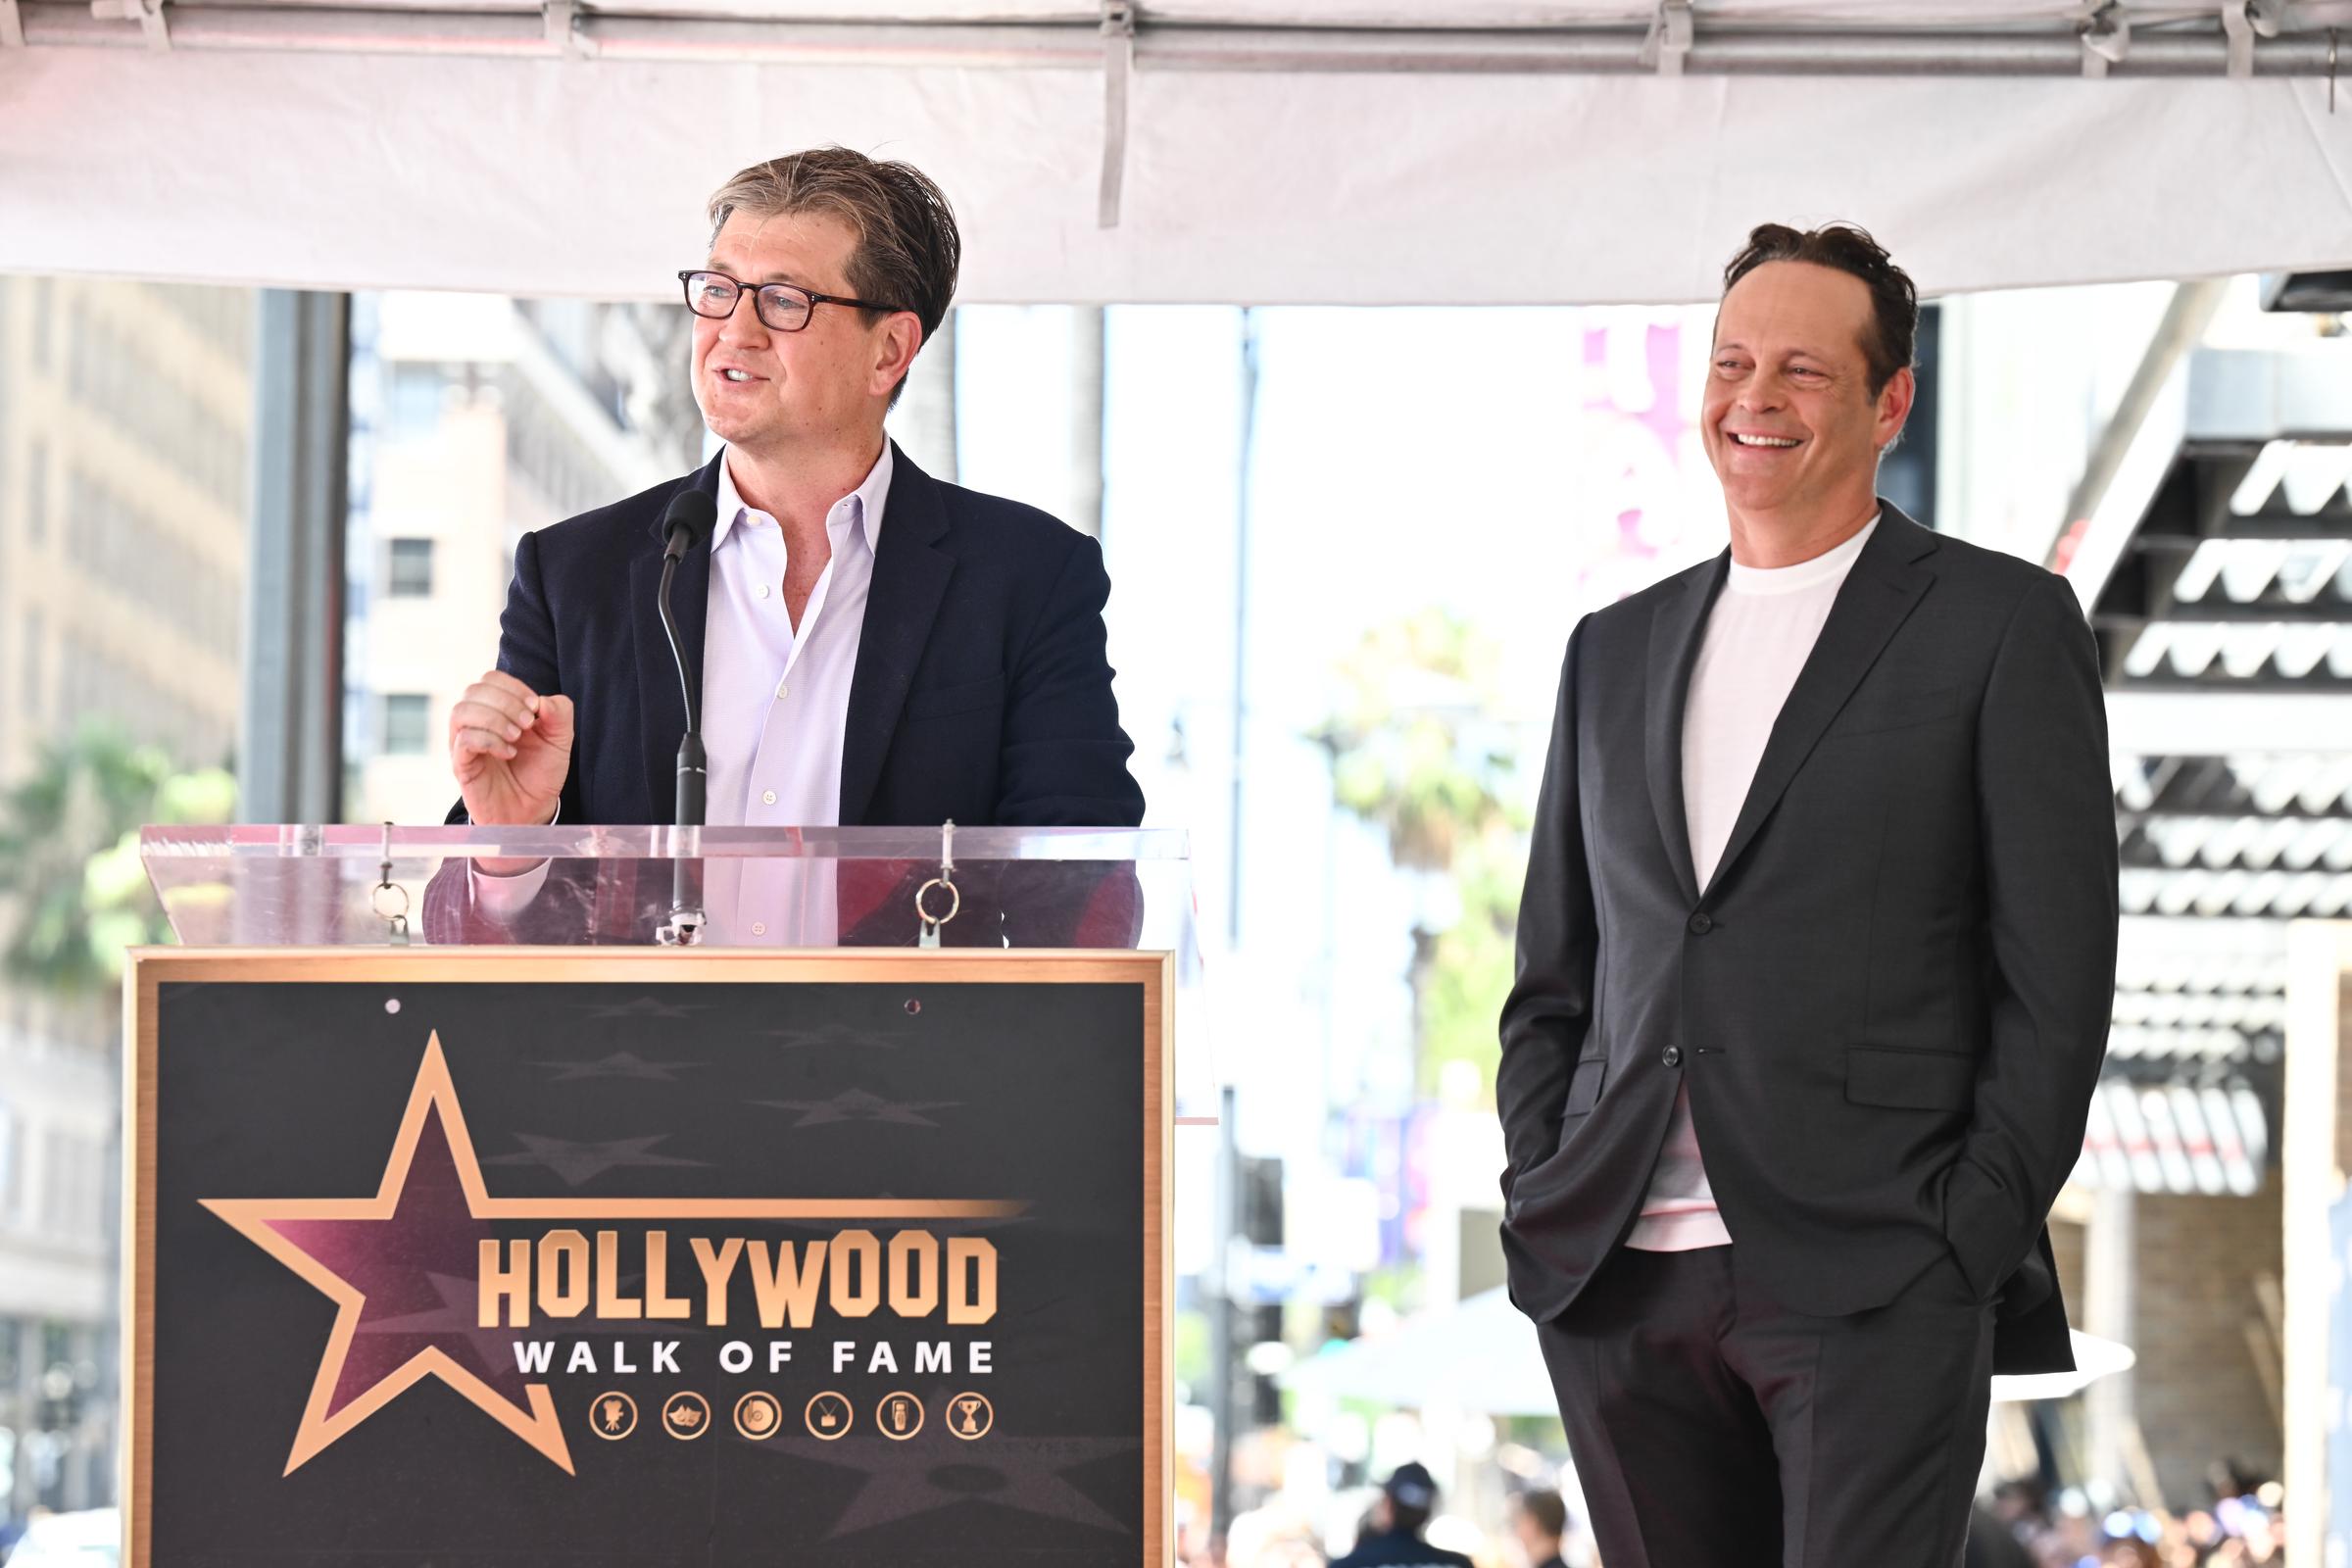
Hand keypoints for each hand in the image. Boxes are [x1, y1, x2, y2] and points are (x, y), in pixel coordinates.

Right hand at [450, 670, 572, 828]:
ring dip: (494, 718)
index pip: (490, 679)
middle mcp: (475, 722)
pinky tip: (508, 753)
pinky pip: (463, 740)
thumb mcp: (560, 740)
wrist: (532, 810)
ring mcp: (464, 743)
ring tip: (516, 737)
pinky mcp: (461, 765)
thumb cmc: (540, 772)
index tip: (535, 707)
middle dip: (506, 701)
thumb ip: (559, 714)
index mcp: (496, 710)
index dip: (513, 686)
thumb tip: (542, 699)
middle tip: (528, 723)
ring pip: (461, 711)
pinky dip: (489, 741)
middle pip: (474, 690)